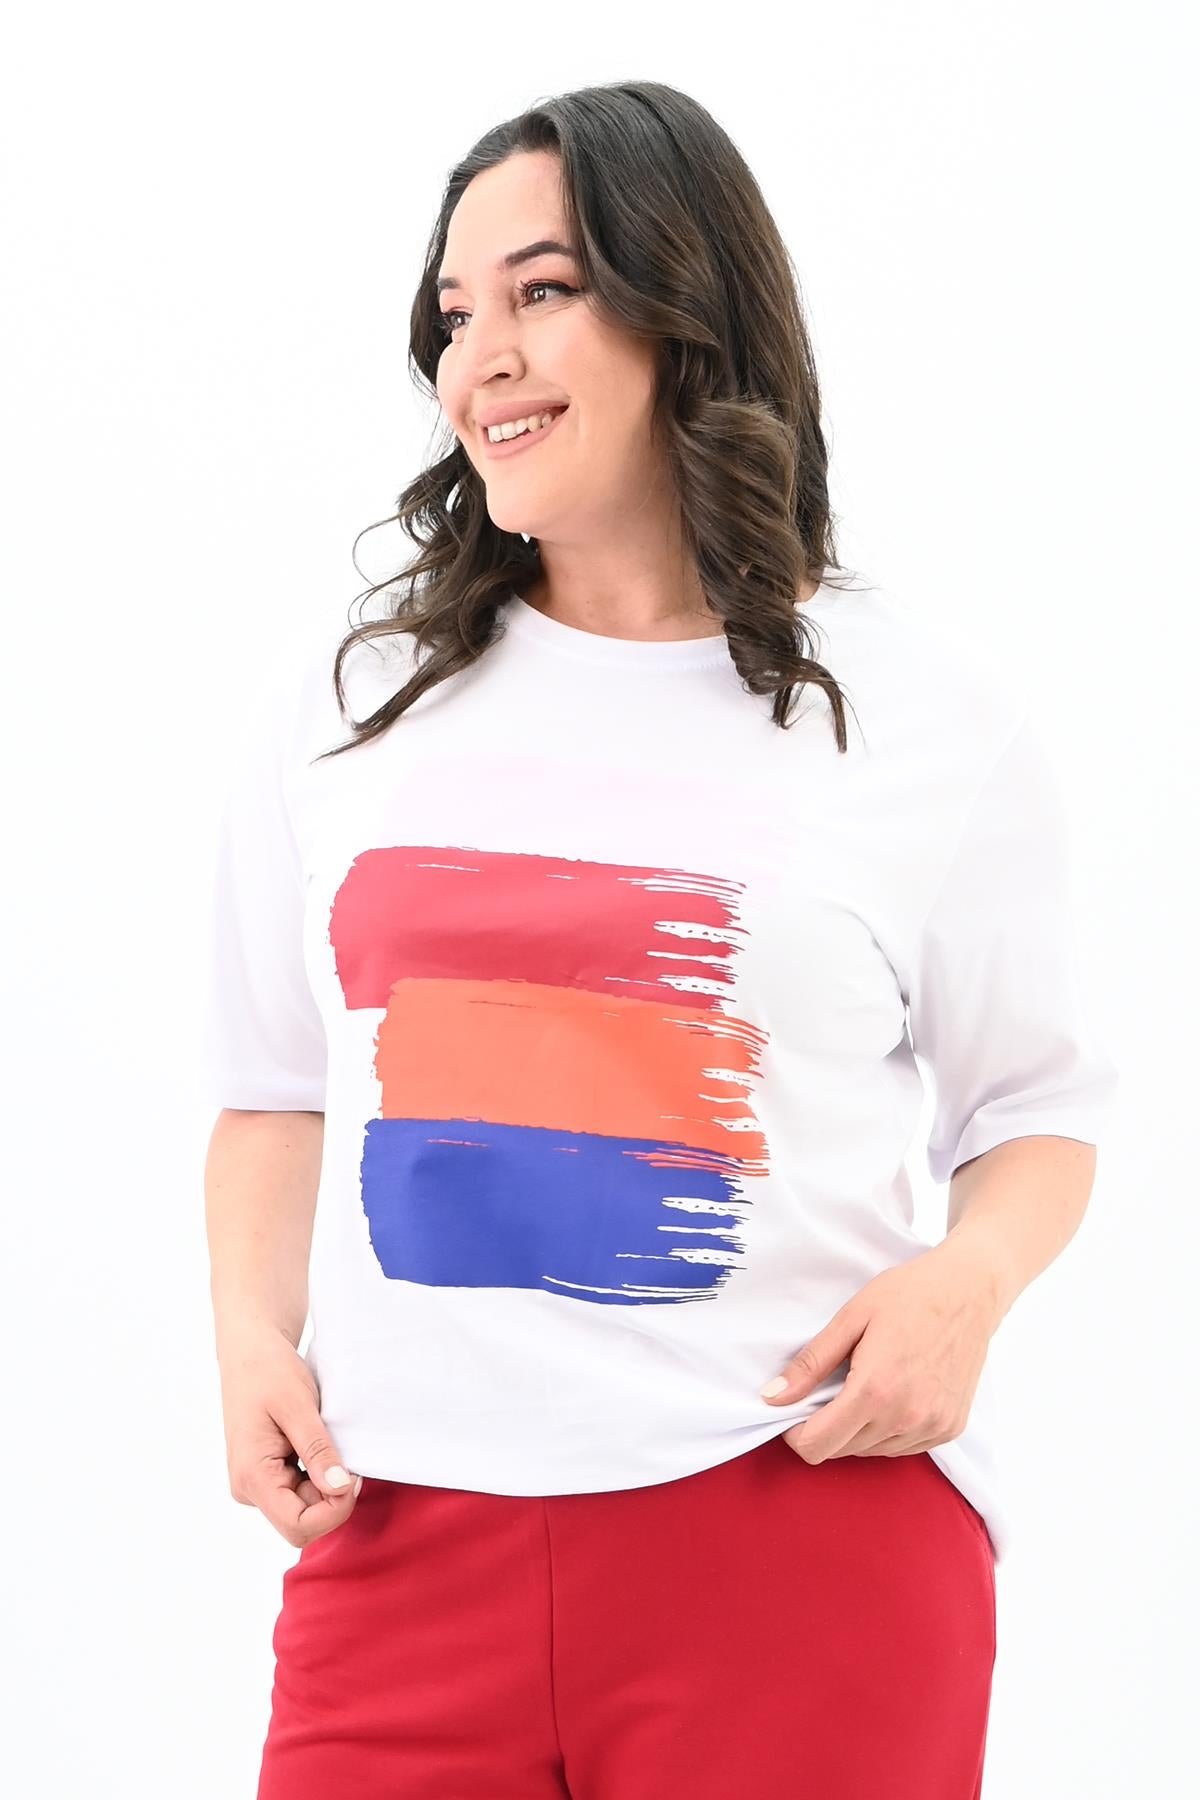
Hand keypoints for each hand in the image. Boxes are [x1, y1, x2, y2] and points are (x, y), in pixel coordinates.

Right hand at [216, 1322, 364, 1545]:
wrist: (249, 1350)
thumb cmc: (269, 1371)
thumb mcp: (299, 1407)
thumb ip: (318, 1451)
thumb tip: (340, 1490)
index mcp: (252, 1477)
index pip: (298, 1526)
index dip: (333, 1510)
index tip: (353, 1473)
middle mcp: (249, 1489)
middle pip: (303, 1521)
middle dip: (333, 1496)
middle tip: (350, 1455)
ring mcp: (257, 1483)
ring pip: (304, 1507)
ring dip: (327, 1483)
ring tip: (332, 1442)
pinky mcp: (267, 1474)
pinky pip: (300, 1491)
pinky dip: (320, 1474)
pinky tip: (322, 1445)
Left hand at [760, 1240, 1001, 1462]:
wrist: (970, 1290)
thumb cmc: (908, 1295)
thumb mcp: (850, 1318)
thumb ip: (810, 1364)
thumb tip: (772, 1398)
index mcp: (875, 1391)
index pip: (817, 1446)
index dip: (795, 1433)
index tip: (793, 1410)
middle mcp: (905, 1418)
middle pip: (841, 1451)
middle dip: (824, 1427)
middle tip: (830, 1387)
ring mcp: (932, 1427)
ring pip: (870, 1452)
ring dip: (856, 1430)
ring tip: (863, 1384)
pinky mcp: (949, 1429)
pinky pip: (902, 1448)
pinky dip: (886, 1430)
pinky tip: (891, 1394)